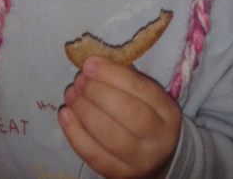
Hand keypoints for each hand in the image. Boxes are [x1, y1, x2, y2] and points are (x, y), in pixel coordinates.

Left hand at [58, 57, 180, 178]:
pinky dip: (75, 133)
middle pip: (126, 112)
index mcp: (167, 112)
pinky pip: (94, 155)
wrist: (157, 159)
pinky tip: (65, 114)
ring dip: (84, 110)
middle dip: (97, 92)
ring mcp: (140, 162)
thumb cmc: (147, 116)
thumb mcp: (148, 97)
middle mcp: (159, 139)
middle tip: (79, 79)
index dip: (112, 74)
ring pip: (109, 135)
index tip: (90, 63)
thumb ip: (127, 80)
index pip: (141, 89)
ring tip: (71, 93)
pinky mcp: (119, 175)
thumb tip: (94, 64)